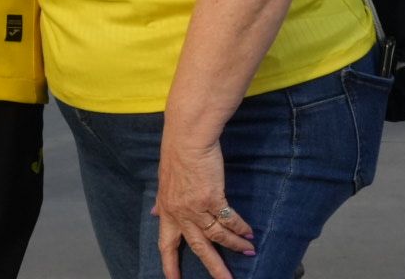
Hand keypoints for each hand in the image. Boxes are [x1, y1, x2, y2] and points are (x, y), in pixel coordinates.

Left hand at [154, 133, 254, 278]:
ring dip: (235, 245)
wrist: (187, 137)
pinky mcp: (211, 198)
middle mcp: (179, 212)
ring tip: (248, 251)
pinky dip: (240, 228)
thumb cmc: (176, 155)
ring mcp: (195, 206)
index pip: (166, 243)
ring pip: (218, 235)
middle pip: (198, 247)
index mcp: (166, 209)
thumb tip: (155, 213)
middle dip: (213, 267)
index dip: (170, 264)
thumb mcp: (164, 181)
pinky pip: (229, 220)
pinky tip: (248, 233)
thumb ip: (163, 201)